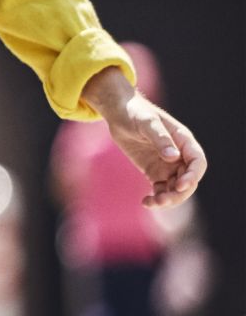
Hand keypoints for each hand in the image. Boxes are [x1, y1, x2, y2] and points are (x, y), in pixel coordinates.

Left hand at [85, 69, 206, 208]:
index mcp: (184, 141)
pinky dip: (157, 198)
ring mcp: (168, 165)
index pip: (198, 162)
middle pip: (188, 180)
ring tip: (151, 203)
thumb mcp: (147, 122)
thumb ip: (160, 138)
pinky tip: (146, 202)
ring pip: (175, 188)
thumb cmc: (135, 112)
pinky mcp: (154, 171)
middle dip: (178, 193)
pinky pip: (161, 189)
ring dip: (168, 199)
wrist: (118, 113)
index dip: (193, 176)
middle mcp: (180, 155)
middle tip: (162, 200)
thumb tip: (174, 157)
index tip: (179, 185)